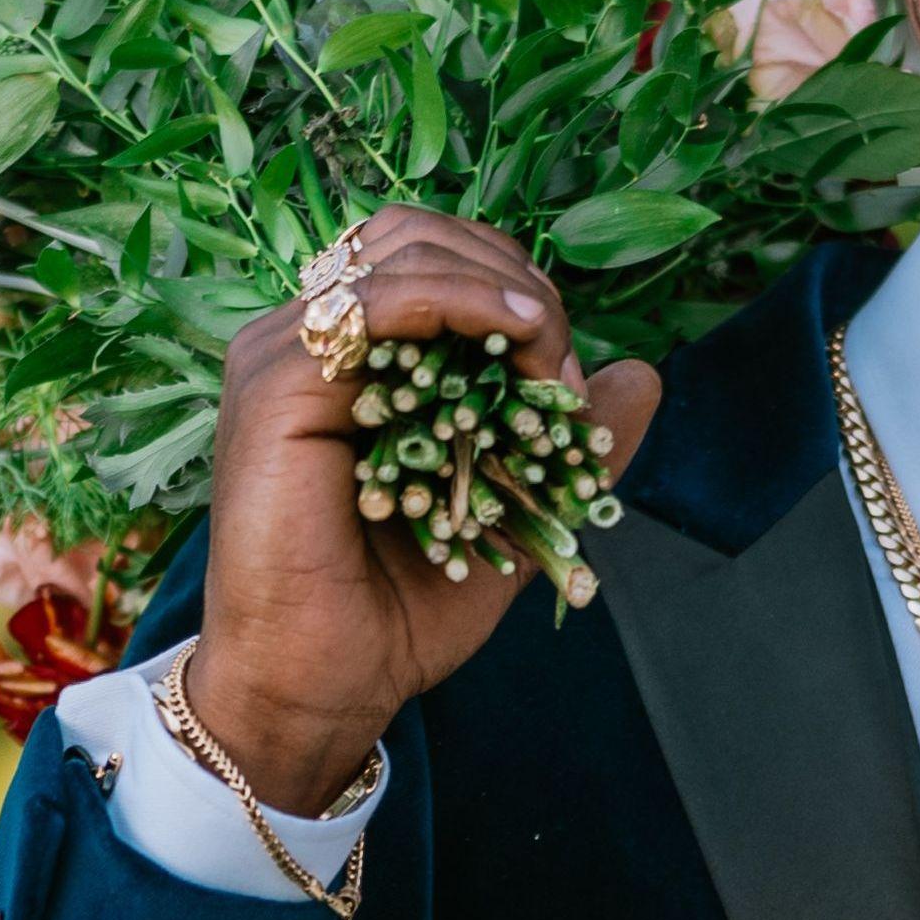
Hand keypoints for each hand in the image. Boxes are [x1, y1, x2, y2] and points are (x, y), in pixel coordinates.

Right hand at [195, 209, 662, 811]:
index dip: (513, 290)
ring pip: (403, 252)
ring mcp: (283, 355)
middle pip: (416, 234)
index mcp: (348, 359)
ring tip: (544, 362)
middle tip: (557, 363)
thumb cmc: (399, 610)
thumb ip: (570, 441)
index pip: (434, 261)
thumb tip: (643, 372)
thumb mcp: (514, 510)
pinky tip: (516, 337)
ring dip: (497, 292)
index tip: (566, 379)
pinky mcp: (276, 384)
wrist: (328, 685)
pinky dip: (459, 302)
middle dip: (510, 278)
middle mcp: (307, 342)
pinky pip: (375, 302)